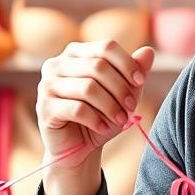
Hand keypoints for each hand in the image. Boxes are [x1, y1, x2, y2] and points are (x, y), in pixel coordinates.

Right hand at [36, 40, 154, 167]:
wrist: (79, 147)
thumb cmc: (102, 115)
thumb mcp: (124, 93)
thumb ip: (135, 71)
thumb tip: (149, 51)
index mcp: (76, 53)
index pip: (105, 47)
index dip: (127, 63)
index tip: (140, 81)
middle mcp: (57, 64)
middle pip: (98, 66)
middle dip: (120, 88)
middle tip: (132, 107)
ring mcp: (47, 85)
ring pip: (88, 88)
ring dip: (110, 106)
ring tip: (121, 120)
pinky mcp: (44, 107)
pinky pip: (77, 109)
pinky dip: (96, 120)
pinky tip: (104, 128)